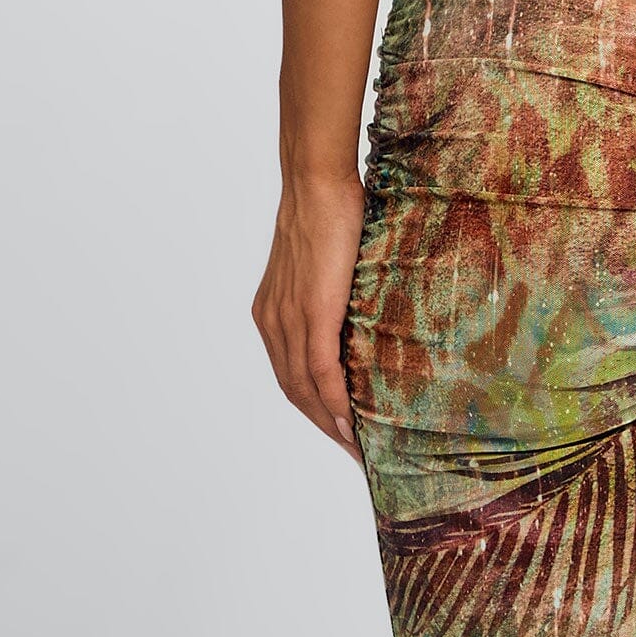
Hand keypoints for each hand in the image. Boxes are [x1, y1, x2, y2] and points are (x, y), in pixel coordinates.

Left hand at [253, 169, 365, 458]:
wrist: (316, 183)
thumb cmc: (328, 211)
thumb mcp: (326, 264)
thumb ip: (332, 293)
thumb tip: (363, 310)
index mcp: (272, 313)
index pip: (290, 374)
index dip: (313, 407)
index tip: (340, 431)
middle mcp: (273, 322)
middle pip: (294, 391)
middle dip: (322, 426)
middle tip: (355, 453)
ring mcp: (289, 319)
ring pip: (304, 388)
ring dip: (330, 423)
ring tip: (358, 448)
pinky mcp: (311, 312)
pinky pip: (320, 369)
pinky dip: (335, 400)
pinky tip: (351, 422)